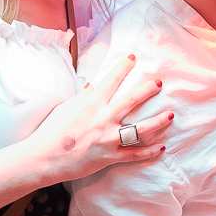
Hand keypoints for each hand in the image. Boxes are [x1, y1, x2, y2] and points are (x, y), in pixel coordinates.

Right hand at [32, 54, 173, 181]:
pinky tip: (162, 147)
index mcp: (91, 103)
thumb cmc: (51, 131)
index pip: (111, 80)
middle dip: (147, 90)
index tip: (133, 57)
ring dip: (158, 122)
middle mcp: (103, 118)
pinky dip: (150, 152)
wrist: (44, 157)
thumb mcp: (66, 108)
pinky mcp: (109, 157)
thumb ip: (83, 97)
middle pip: (132, 100)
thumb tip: (92, 86)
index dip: (123, 67)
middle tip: (158, 83)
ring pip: (140, 129)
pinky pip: (135, 154)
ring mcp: (108, 138)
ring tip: (171, 115)